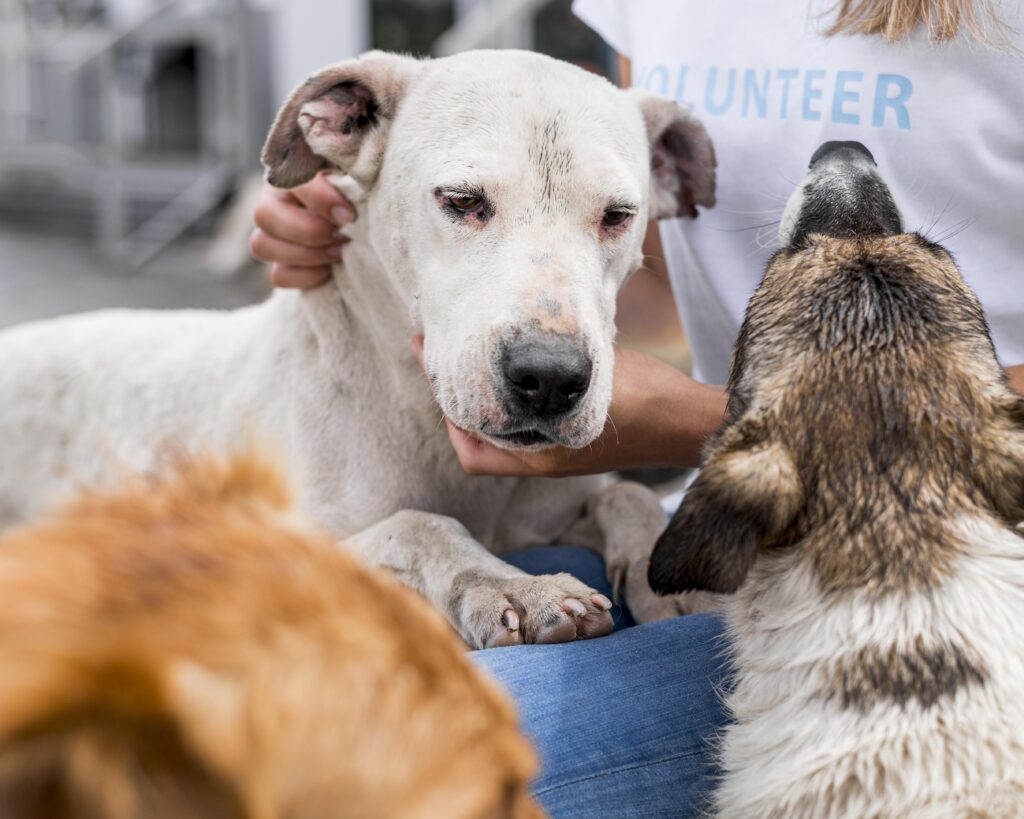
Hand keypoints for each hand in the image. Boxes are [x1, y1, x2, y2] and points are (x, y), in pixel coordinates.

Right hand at [250, 173, 354, 288]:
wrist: (365, 222)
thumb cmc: (361, 192)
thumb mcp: (357, 174)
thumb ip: (350, 166)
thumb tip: (348, 179)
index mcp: (291, 170)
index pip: (287, 178)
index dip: (318, 199)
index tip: (349, 215)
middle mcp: (273, 200)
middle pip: (264, 215)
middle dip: (309, 231)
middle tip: (342, 236)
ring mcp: (271, 234)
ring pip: (262, 246)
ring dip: (307, 254)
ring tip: (339, 252)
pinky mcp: (280, 264)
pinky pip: (278, 276)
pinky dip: (307, 276)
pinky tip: (331, 269)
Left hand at [411, 337, 726, 477]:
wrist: (687, 422)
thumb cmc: (644, 397)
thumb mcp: (587, 376)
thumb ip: (544, 372)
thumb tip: (505, 348)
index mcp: (539, 456)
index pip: (468, 445)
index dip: (445, 406)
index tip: (432, 362)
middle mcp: (541, 463)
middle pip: (476, 442)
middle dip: (455, 401)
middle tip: (439, 355)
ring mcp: (556, 456)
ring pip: (498, 435)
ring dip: (481, 402)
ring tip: (469, 357)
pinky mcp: (570, 445)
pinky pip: (522, 430)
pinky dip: (507, 405)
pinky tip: (511, 370)